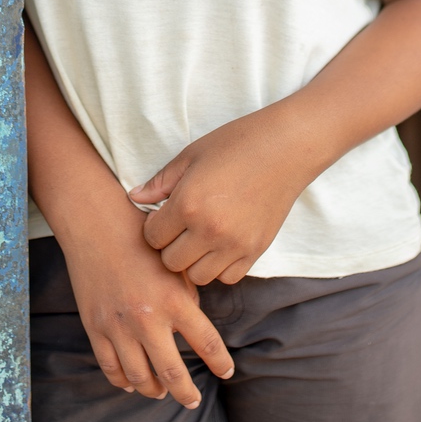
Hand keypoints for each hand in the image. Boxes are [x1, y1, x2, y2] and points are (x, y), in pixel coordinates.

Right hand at [60, 211, 234, 408]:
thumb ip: (187, 297)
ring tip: (162, 392)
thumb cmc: (141, 238)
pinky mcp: (95, 327)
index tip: (227, 372)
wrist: (96, 225)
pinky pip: (110, 367)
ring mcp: (119, 326)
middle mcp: (147, 318)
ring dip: (153, 389)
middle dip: (186, 393)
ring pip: (139, 377)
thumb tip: (192, 327)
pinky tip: (131, 383)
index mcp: (174, 300)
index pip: (207, 343)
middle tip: (193, 401)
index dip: (221, 363)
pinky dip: (123, 381)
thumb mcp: (175, 264)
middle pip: (172, 373)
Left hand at [129, 107, 310, 284]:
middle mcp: (209, 230)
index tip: (163, 215)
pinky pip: (228, 277)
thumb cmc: (236, 144)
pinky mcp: (255, 251)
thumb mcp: (191, 155)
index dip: (153, 227)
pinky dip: (220, 266)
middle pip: (171, 262)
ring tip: (200, 237)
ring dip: (193, 260)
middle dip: (170, 246)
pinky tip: (221, 243)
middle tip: (180, 227)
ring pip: (198, 276)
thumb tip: (134, 197)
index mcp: (188, 204)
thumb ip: (160, 182)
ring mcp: (235, 245)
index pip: (152, 237)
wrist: (286, 148)